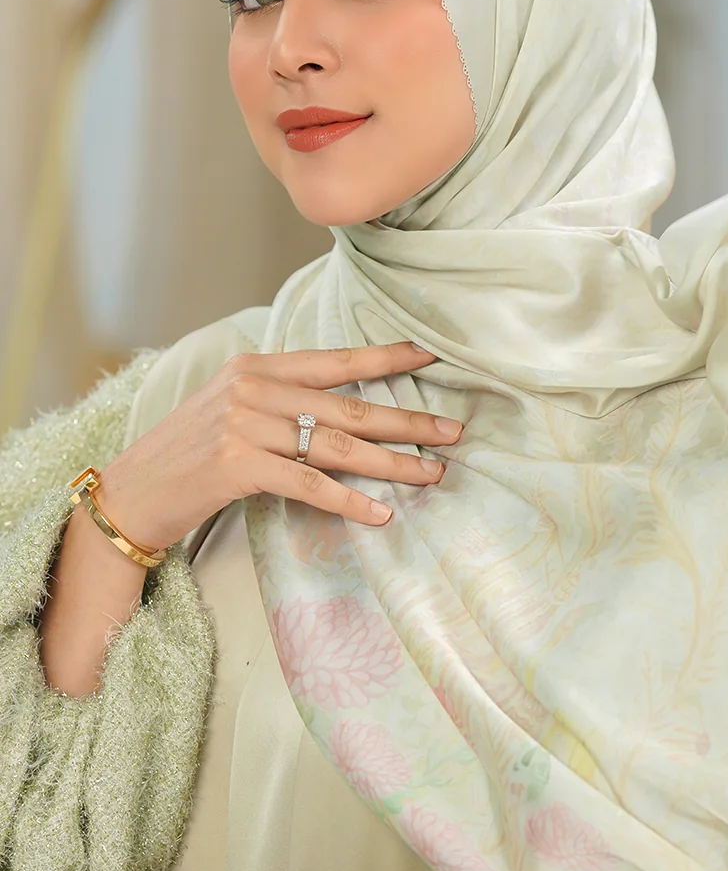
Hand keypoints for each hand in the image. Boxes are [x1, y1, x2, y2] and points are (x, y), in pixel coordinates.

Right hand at [97, 340, 462, 550]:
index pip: (335, 360)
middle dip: (407, 420)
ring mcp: (244, 425)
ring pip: (336, 446)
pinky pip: (309, 484)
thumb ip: (278, 398)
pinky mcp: (236, 465)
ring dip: (392, 463)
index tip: (432, 356)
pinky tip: (381, 513)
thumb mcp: (230, 409)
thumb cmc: (186, 456)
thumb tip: (341, 407)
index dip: (387, 358)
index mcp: (256, 367)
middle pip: (348, 406)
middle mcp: (252, 389)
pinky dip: (349, 501)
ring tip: (432, 472)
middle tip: (454, 430)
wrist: (130, 493)